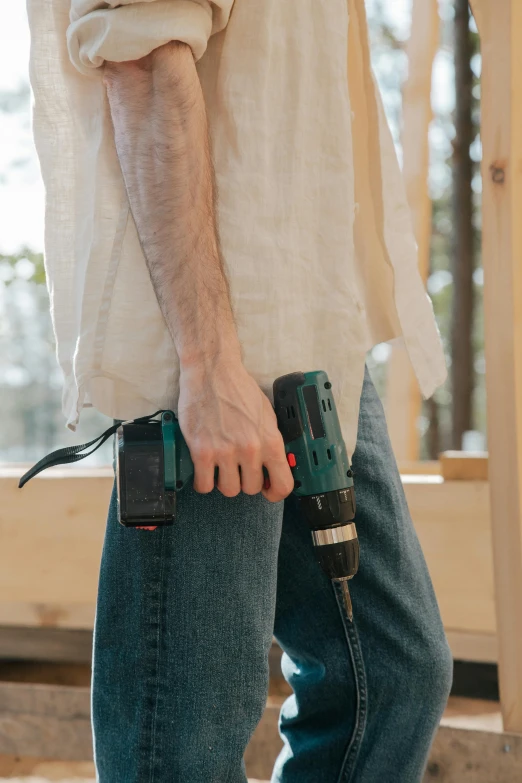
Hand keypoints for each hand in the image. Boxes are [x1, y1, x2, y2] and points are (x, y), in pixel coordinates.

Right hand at [177, 356, 294, 501]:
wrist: (212, 371)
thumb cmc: (238, 389)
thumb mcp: (266, 415)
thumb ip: (270, 442)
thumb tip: (272, 465)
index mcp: (270, 440)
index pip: (283, 484)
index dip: (275, 492)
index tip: (268, 490)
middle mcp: (250, 449)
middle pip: (251, 489)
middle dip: (244, 480)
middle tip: (237, 468)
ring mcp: (225, 452)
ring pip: (228, 490)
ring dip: (223, 481)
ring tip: (220, 466)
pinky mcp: (202, 451)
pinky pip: (204, 485)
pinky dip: (203, 481)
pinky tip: (205, 468)